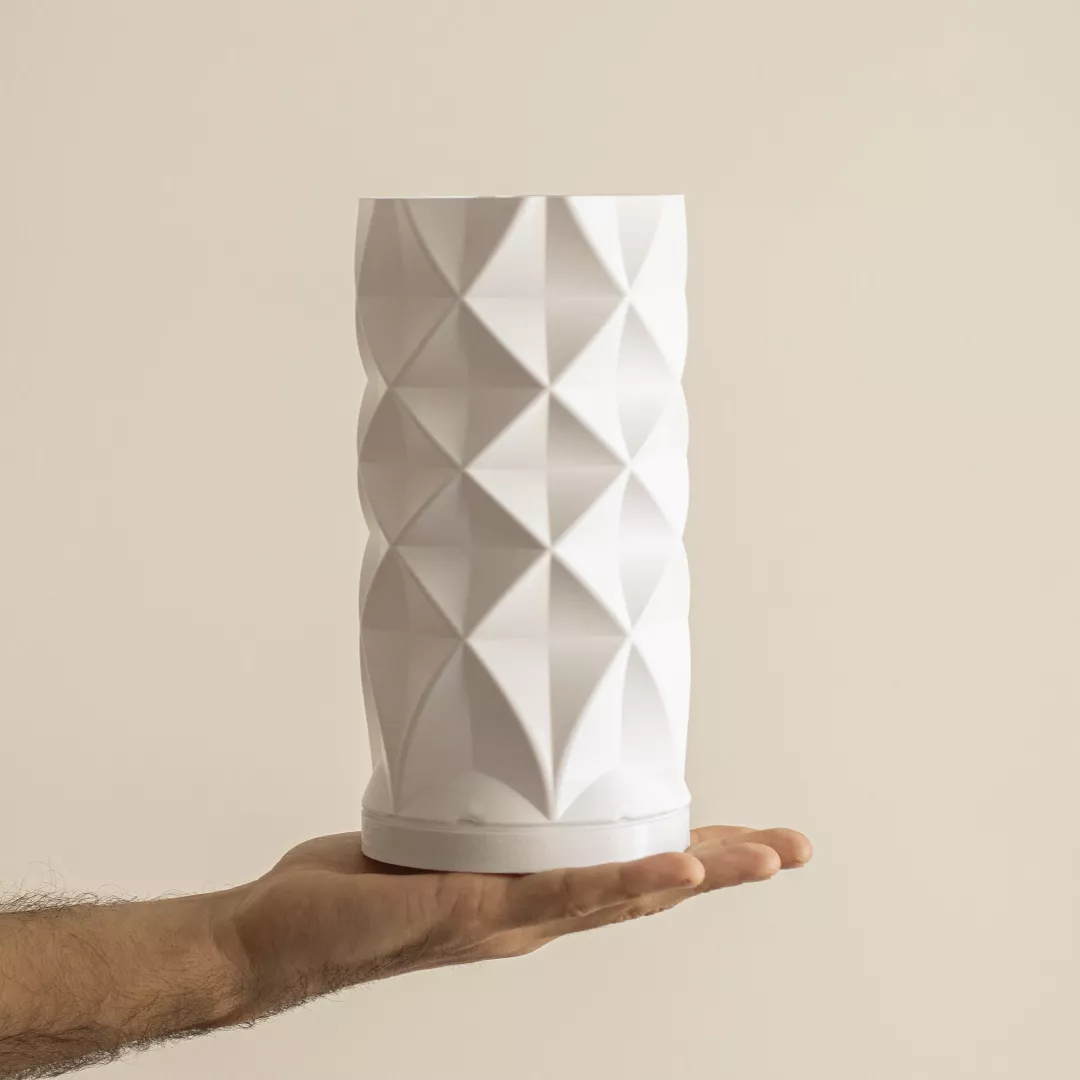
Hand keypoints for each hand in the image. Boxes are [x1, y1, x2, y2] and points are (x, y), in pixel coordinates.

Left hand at [213, 825, 811, 1020]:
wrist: (274, 942)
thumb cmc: (350, 892)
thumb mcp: (430, 836)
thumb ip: (474, 810)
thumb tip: (497, 759)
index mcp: (527, 895)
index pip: (627, 873)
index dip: (693, 856)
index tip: (748, 836)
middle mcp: (530, 916)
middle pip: (647, 893)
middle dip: (725, 870)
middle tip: (795, 849)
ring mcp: (507, 918)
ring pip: (621, 896)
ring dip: (697, 875)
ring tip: (761, 858)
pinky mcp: (471, 909)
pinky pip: (559, 893)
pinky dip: (624, 883)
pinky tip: (673, 871)